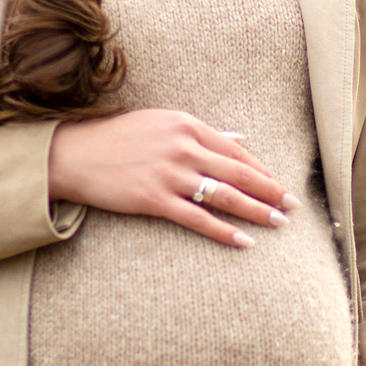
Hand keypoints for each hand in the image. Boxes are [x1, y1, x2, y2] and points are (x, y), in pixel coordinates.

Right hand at [46, 109, 295, 247]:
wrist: (73, 154)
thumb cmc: (116, 137)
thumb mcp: (161, 123)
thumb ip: (202, 133)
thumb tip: (239, 137)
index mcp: (187, 125)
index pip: (236, 150)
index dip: (262, 169)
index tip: (281, 185)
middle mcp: (182, 147)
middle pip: (238, 172)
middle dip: (270, 191)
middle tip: (293, 207)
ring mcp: (169, 173)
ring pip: (224, 195)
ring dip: (255, 211)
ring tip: (277, 224)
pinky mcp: (153, 199)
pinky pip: (197, 218)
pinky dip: (223, 231)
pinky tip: (244, 242)